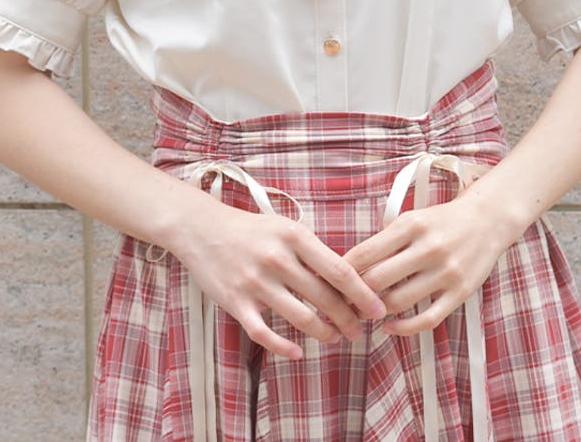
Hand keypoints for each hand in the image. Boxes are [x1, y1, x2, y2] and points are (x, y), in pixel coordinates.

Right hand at [171, 196, 387, 359]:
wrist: (201, 228)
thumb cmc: (251, 229)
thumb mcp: (285, 229)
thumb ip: (312, 252)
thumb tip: (348, 280)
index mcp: (294, 236)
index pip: (339, 271)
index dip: (364, 295)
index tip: (378, 310)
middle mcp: (277, 259)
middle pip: (325, 298)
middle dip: (348, 320)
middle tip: (359, 331)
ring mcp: (255, 282)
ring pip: (301, 318)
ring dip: (324, 333)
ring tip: (335, 337)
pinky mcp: (236, 302)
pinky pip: (264, 334)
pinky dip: (284, 347)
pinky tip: (298, 351)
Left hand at [341, 194, 509, 336]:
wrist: (487, 220)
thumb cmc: (441, 221)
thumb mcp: (412, 220)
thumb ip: (386, 241)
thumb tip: (350, 268)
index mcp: (411, 225)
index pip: (366, 253)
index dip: (344, 272)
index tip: (331, 282)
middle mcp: (428, 247)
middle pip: (378, 280)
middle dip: (354, 296)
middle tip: (342, 303)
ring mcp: (446, 271)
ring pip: (399, 302)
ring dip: (376, 312)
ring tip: (364, 313)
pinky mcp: (461, 293)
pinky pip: (427, 319)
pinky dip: (404, 328)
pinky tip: (389, 327)